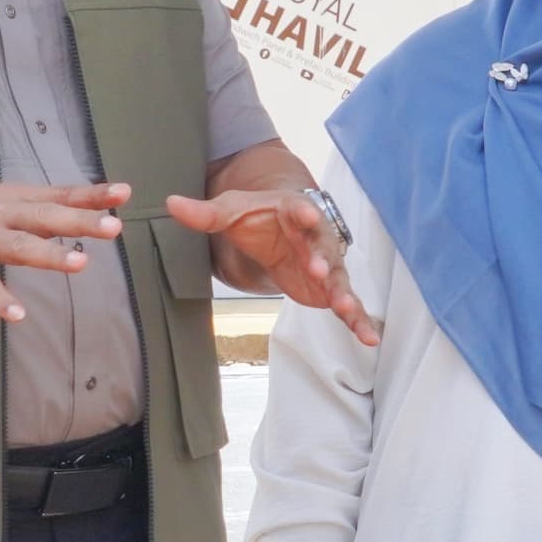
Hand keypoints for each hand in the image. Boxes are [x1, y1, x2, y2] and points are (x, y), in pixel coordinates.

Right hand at [0, 179, 129, 322]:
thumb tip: (80, 217)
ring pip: (18, 245)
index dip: (91, 195)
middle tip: (113, 227)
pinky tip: (18, 314)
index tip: (124, 193)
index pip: (59, 195)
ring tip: (79, 264)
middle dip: (80, 221)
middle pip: (45, 217)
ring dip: (49, 255)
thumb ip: (36, 213)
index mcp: (13, 198)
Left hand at [166, 187, 380, 347]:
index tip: (305, 214)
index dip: (303, 212)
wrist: (282, 222)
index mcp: (293, 210)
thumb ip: (205, 213)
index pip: (299, 208)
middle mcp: (316, 236)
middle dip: (322, 256)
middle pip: (323, 246)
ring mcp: (327, 263)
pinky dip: (359, 320)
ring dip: (344, 293)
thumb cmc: (258, 214)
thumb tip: (171, 203)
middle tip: (319, 267)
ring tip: (349, 310)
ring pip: (339, 279)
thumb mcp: (231, 211)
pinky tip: (370, 338)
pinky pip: (347, 304)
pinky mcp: (329, 286)